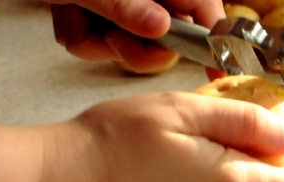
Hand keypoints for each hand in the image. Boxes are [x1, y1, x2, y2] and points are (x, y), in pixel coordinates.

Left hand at [44, 0, 225, 71]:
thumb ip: (126, 5)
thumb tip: (160, 27)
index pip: (206, 13)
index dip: (214, 44)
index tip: (217, 73)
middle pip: (166, 39)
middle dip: (134, 48)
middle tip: (114, 39)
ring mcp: (127, 5)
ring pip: (128, 45)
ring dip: (96, 39)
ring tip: (76, 12)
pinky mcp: (104, 13)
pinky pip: (100, 40)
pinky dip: (79, 32)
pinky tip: (67, 10)